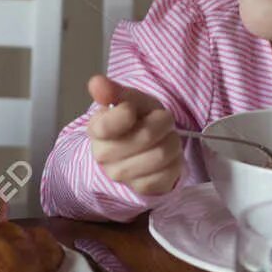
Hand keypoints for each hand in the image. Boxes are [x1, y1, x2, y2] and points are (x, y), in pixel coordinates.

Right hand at [86, 73, 181, 196]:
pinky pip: (170, 172)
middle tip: (159, 122)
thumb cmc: (135, 122)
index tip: (132, 110)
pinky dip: (176, 160)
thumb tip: (96, 82)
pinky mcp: (143, 189)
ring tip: (164, 138)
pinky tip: (167, 157)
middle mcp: (104, 156)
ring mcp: (123, 176)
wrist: (140, 151)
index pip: (110, 124)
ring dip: (172, 141)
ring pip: (162, 154)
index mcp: (97, 130)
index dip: (129, 112)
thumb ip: (114, 91)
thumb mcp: (129, 100)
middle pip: (147, 136)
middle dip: (162, 123)